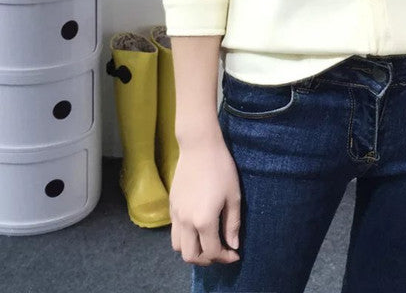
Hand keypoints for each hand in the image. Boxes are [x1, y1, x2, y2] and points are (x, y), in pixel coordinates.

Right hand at [169, 134, 241, 265]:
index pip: (211, 252)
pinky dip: (185, 237)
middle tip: (220, 251)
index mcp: (204, 220)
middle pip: (190, 256)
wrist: (199, 146)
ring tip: (207, 241)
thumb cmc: (221, 168)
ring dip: (192, 250)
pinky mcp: (171, 205)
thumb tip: (233, 245)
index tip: (235, 253)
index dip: (225, 257)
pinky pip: (174, 231)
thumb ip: (233, 224)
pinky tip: (198, 226)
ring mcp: (175, 214)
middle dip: (206, 259)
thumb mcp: (234, 196)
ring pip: (178, 247)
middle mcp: (186, 222)